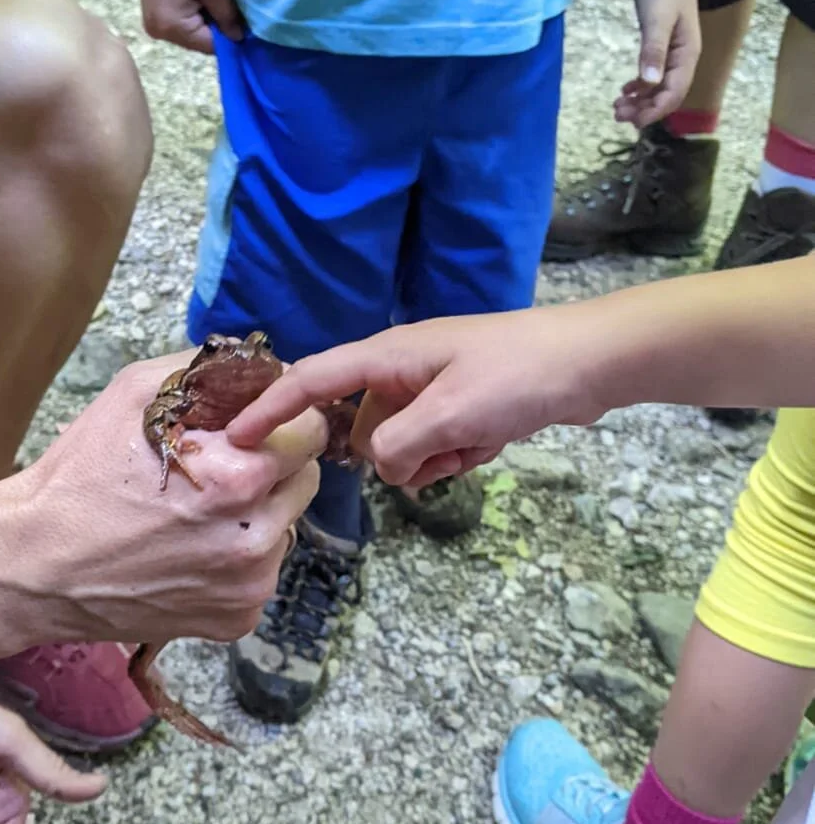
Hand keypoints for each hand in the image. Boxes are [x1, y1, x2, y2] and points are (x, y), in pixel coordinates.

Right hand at [17, 352, 325, 649]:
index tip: (255, 425)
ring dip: (257, 513)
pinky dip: (237, 559)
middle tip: (220, 467)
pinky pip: (261, 572)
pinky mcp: (237, 619)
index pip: (311, 431)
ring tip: (196, 513)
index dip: (283, 420)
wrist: (35, 565)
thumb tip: (266, 365)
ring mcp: (249, 584)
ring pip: (285, 526)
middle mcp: (254, 535)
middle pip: (305, 478)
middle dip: (273, 465)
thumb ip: (214, 372)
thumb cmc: (82, 474)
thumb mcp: (138, 392)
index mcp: (240, 475)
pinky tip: (190, 551)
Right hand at [132, 0, 243, 52]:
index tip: (248, 27)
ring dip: (207, 22)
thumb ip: (227, 15)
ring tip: (220, 4)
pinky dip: (195, 16)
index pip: (209, 46)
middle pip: (198, 42)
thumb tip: (239, 38)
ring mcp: (153, 24)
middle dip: (218, 30)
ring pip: (191, 33)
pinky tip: (203, 0)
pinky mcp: (153, 13)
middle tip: (236, 13)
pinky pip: (181, 23)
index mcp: (171, 27)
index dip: (230, 38)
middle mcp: (159, 33)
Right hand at [228, 309, 604, 488]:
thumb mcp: (454, 414)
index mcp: (388, 356)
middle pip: (361, 430)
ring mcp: (429, 390)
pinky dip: (455, 455)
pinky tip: (488, 444)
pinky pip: (433, 448)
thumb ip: (401, 445)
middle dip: (395, 453)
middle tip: (445, 447)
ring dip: (432, 459)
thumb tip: (379, 467)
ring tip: (474, 443)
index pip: (312, 380)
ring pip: (398, 447)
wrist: (589, 363)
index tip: (234, 438)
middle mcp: (400, 371)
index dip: (270, 408)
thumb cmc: (519, 374)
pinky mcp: (456, 409)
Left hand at [615, 0, 699, 128]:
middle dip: (644, 109)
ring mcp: (673, 50)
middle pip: (667, 94)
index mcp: (687, 54)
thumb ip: (653, 50)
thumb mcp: (656, 18)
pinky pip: (654, 72)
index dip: (654, 111)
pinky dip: (640, 85)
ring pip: (658, 85)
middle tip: (617, 115)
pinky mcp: (662, 42)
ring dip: (640, 99)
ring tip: (617, 106)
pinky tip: (625, 89)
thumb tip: (649, 83)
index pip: (674, 93)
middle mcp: (683, 56)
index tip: (632, 121)